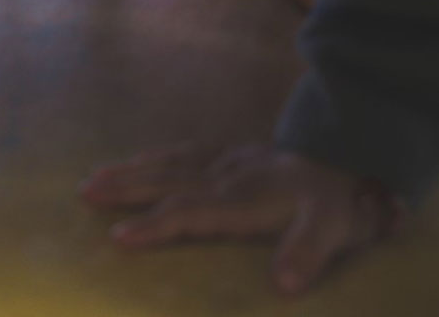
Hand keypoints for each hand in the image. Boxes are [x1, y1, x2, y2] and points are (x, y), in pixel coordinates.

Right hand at [81, 143, 406, 295]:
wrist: (353, 156)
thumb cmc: (339, 204)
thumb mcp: (333, 231)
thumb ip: (306, 254)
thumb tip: (283, 287)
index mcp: (243, 198)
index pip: (189, 212)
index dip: (154, 226)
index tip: (117, 237)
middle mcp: (226, 175)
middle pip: (167, 182)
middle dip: (125, 189)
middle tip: (85, 193)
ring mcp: (226, 160)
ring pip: (169, 164)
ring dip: (131, 171)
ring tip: (95, 177)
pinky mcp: (232, 153)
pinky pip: (184, 151)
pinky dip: (156, 156)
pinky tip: (140, 159)